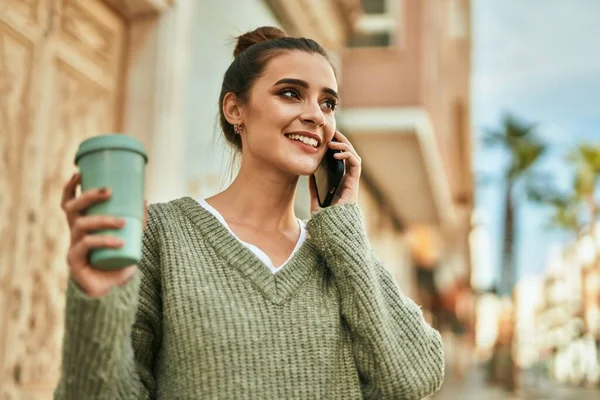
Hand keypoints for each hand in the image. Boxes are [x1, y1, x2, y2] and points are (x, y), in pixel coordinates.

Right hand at [61, 173, 147, 297]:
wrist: (111, 292)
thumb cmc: (117, 262)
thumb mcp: (130, 239)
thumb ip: (137, 222)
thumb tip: (144, 200)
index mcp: (82, 225)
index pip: (69, 202)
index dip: (71, 188)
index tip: (79, 173)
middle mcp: (74, 234)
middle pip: (72, 209)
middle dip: (88, 196)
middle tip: (108, 190)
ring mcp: (73, 247)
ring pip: (81, 226)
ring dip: (103, 220)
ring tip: (123, 222)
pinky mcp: (75, 262)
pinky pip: (86, 246)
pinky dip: (104, 242)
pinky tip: (119, 243)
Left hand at [310, 130, 360, 213]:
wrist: (332, 230)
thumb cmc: (325, 218)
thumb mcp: (315, 198)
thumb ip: (314, 186)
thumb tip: (308, 173)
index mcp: (340, 181)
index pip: (342, 159)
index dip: (337, 147)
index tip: (327, 138)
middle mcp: (348, 180)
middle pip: (349, 154)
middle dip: (342, 141)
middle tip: (332, 132)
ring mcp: (352, 181)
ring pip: (354, 156)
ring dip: (345, 146)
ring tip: (332, 142)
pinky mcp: (354, 184)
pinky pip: (355, 164)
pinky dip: (348, 156)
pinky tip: (336, 154)